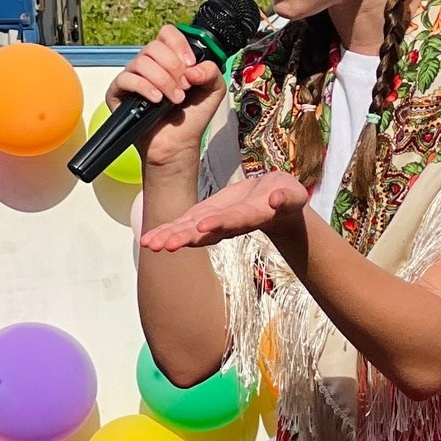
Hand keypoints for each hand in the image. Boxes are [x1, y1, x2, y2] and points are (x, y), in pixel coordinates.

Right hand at [107, 25, 224, 171]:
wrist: (178, 144)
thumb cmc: (191, 119)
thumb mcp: (213, 91)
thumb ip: (211, 71)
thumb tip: (192, 68)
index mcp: (169, 60)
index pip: (167, 34)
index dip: (179, 45)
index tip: (190, 64)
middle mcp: (149, 65)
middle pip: (154, 46)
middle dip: (173, 67)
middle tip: (185, 87)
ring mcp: (133, 77)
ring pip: (141, 62)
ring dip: (163, 80)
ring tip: (175, 99)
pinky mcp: (118, 92)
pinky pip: (126, 79)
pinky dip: (145, 87)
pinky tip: (157, 100)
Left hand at [138, 172, 310, 253]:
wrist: (275, 204)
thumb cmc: (285, 197)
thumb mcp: (292, 195)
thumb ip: (287, 198)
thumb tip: (277, 200)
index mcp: (252, 216)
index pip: (235, 220)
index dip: (220, 222)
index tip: (203, 226)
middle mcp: (230, 224)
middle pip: (207, 232)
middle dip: (186, 237)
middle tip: (166, 245)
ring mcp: (215, 223)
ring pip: (190, 231)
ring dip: (170, 237)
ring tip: (149, 244)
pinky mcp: (205, 217)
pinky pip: (184, 225)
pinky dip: (166, 231)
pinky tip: (148, 239)